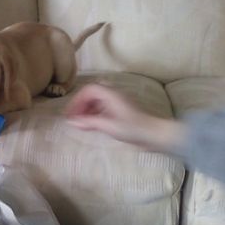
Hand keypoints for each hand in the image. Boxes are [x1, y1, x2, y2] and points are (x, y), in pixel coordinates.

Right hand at [65, 84, 183, 151]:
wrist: (154, 134)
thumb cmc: (133, 128)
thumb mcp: (108, 125)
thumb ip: (88, 122)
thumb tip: (71, 122)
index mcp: (111, 94)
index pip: (89, 90)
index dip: (77, 100)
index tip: (70, 113)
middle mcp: (114, 95)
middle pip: (92, 93)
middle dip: (81, 103)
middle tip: (74, 116)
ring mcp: (118, 102)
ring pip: (98, 100)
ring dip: (87, 109)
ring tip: (81, 122)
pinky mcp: (121, 110)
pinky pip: (103, 107)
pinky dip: (94, 113)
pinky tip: (92, 124)